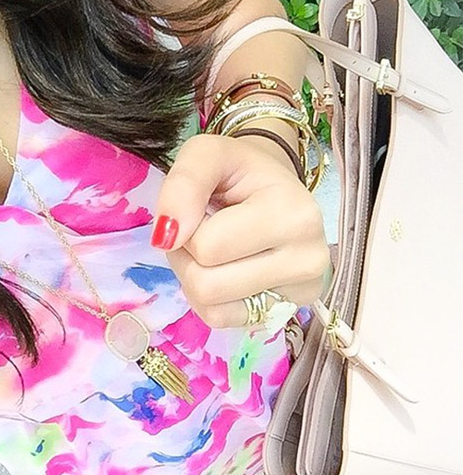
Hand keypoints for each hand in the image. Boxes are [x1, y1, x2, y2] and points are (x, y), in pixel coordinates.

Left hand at [151, 134, 329, 328]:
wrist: (271, 188)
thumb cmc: (239, 171)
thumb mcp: (207, 154)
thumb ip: (183, 184)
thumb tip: (167, 237)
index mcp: (294, 214)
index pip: (207, 247)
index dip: (188, 229)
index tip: (206, 210)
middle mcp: (308, 260)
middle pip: (207, 285)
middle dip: (189, 257)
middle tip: (205, 232)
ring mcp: (300, 293)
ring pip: (212, 308)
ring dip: (195, 278)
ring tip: (214, 250)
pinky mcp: (285, 313)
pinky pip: (221, 320)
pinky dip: (209, 299)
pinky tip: (225, 272)